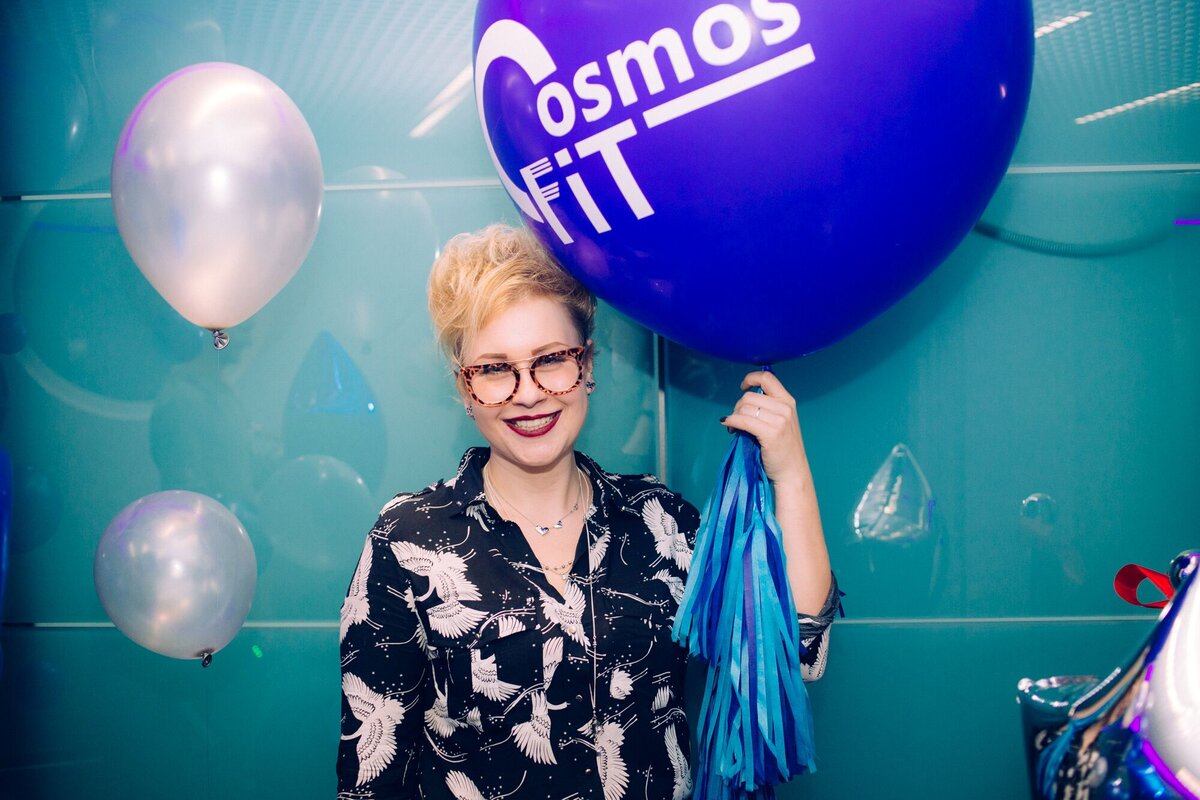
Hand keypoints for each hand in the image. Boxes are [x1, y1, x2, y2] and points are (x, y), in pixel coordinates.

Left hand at [720, 371, 812, 488]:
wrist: (792, 470)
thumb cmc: (783, 448)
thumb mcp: (781, 421)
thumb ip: (767, 408)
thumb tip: (742, 402)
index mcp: (788, 401)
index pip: (767, 378)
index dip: (751, 378)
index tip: (743, 386)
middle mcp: (785, 408)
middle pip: (750, 396)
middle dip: (738, 406)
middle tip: (736, 418)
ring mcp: (779, 421)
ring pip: (744, 408)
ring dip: (734, 416)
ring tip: (734, 427)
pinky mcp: (771, 433)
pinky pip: (743, 421)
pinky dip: (732, 421)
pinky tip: (730, 427)